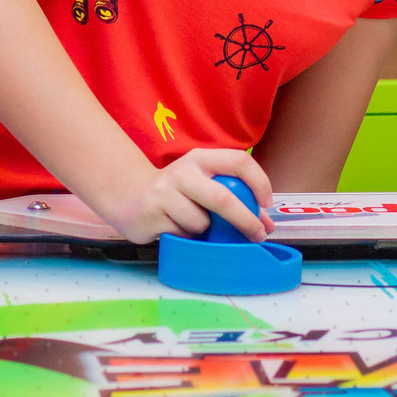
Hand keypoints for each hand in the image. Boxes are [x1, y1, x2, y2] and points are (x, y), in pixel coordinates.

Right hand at [102, 146, 273, 245]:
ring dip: (204, 232)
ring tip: (191, 224)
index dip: (259, 182)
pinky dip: (186, 238)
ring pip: (201, 223)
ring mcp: (165, 192)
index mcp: (201, 158)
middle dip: (245, 220)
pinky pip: (182, 235)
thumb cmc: (176, 193)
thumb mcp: (202, 184)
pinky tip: (174, 227)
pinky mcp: (153, 213)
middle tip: (257, 235)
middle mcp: (183, 171)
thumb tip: (265, 225)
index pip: (238, 161)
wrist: (129, 196)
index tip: (267, 204)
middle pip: (223, 198)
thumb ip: (232, 197)